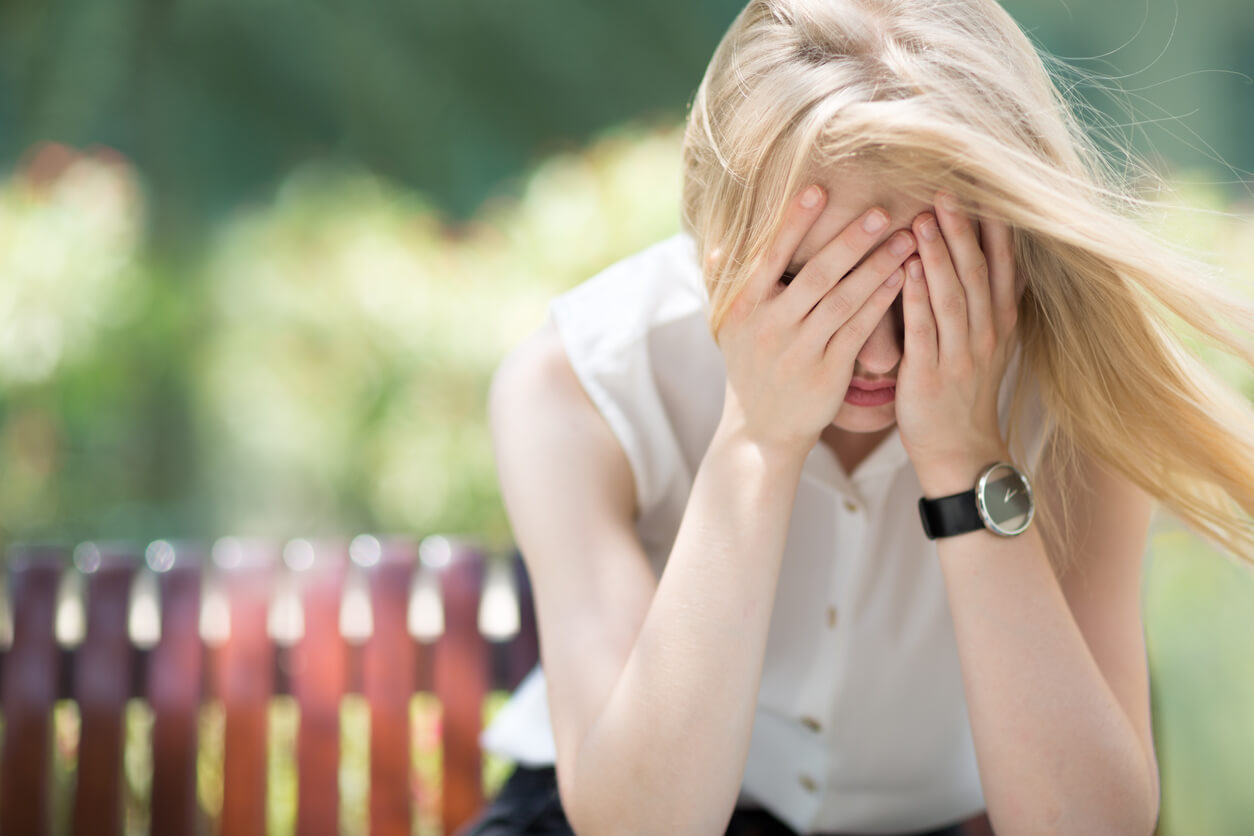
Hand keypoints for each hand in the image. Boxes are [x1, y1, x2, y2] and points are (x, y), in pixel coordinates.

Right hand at [713, 184, 916, 461]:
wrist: (761, 430)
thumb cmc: (750, 368)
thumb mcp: (729, 329)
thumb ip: (724, 285)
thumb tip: (718, 245)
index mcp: (743, 309)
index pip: (769, 257)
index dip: (793, 223)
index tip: (818, 189)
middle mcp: (769, 328)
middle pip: (815, 276)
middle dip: (850, 241)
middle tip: (882, 211)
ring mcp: (799, 352)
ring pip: (843, 302)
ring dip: (877, 268)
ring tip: (907, 240)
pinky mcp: (826, 374)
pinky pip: (858, 331)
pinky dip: (880, 303)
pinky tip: (902, 279)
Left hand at [896, 192, 1021, 492]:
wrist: (959, 451)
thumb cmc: (963, 391)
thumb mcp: (986, 342)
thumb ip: (984, 300)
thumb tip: (985, 252)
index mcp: (1000, 322)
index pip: (1001, 264)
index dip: (992, 226)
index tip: (980, 187)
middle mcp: (987, 333)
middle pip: (976, 271)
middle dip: (962, 229)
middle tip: (945, 188)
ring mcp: (961, 355)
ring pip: (952, 295)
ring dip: (938, 255)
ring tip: (922, 218)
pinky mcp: (930, 375)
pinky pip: (924, 330)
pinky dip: (916, 297)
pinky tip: (905, 268)